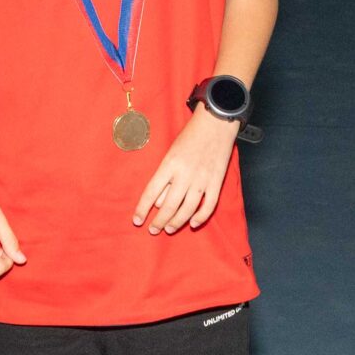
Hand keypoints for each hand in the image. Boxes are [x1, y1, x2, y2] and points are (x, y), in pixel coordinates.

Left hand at [133, 110, 239, 234]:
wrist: (216, 124)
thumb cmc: (190, 137)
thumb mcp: (171, 152)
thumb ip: (165, 177)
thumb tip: (159, 202)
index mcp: (170, 164)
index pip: (152, 192)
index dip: (143, 208)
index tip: (137, 221)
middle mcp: (185, 174)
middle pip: (169, 205)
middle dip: (159, 221)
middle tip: (153, 230)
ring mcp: (202, 179)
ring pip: (187, 209)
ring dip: (177, 222)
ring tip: (169, 229)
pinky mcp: (217, 182)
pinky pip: (209, 205)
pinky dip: (200, 217)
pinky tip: (192, 223)